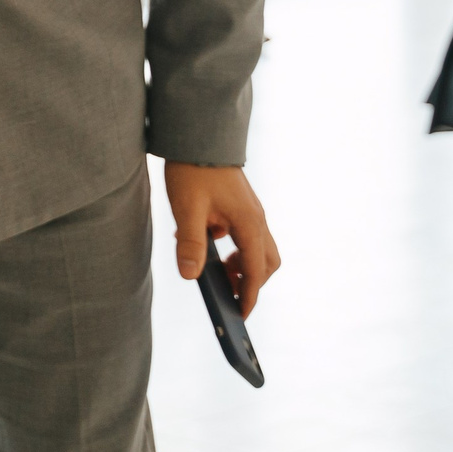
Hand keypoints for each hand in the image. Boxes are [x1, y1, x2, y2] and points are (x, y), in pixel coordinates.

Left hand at [163, 161, 280, 317]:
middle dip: (251, 281)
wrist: (198, 135)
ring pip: (258, 249)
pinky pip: (244, 234)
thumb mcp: (186, 208)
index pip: (256, 270)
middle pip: (266, 262)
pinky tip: (204, 238)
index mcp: (249, 223)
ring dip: (242, 264)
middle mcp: (257, 219)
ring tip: (216, 269)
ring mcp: (251, 212)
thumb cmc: (193, 170)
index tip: (242, 316)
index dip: (250, 295)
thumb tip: (191, 276)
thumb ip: (190, 242)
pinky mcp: (241, 206)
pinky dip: (231, 246)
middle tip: (227, 294)